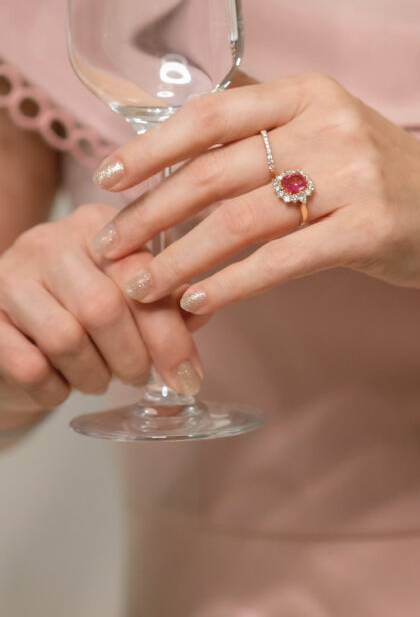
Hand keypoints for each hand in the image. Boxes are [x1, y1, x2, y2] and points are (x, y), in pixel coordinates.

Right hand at [0, 204, 202, 416]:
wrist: (11, 334)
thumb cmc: (81, 313)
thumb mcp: (128, 298)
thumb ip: (167, 301)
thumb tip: (204, 307)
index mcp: (97, 227)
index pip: (141, 276)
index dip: (169, 334)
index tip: (188, 377)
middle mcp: (50, 241)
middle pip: (102, 307)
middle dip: (131, 357)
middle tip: (136, 378)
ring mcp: (10, 276)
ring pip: (64, 337)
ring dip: (92, 375)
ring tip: (99, 380)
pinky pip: (27, 365)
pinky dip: (54, 389)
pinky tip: (61, 387)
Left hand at [87, 73, 419, 314]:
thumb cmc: (379, 178)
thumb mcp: (326, 131)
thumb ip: (262, 129)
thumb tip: (176, 141)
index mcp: (306, 93)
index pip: (209, 114)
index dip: (150, 148)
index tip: (106, 179)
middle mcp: (327, 125)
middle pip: (214, 172)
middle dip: (151, 215)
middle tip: (110, 247)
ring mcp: (352, 176)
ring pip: (240, 220)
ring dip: (180, 258)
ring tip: (141, 288)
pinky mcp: (369, 229)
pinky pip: (281, 261)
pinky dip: (232, 284)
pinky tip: (199, 301)